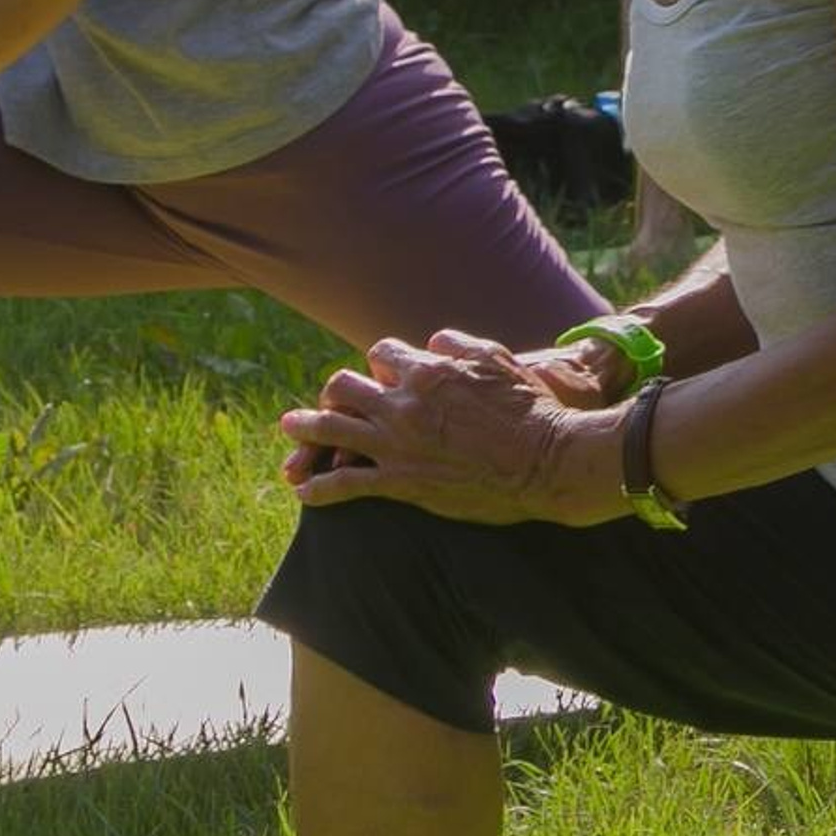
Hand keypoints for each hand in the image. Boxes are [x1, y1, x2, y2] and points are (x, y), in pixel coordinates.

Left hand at [281, 330, 625, 525]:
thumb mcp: (498, 359)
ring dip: (306, 428)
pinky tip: (304, 493)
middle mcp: (403, 403)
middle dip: (336, 391)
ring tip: (290, 428)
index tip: (384, 377)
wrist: (545, 461)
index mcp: (427, 370)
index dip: (380, 364)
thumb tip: (431, 342)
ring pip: (331, 429)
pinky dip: (319, 488)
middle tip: (332, 401)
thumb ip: (459, 345)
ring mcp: (397, 444)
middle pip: (344, 386)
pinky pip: (345, 482)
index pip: (380, 355)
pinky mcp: (400, 482)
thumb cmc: (529, 408)